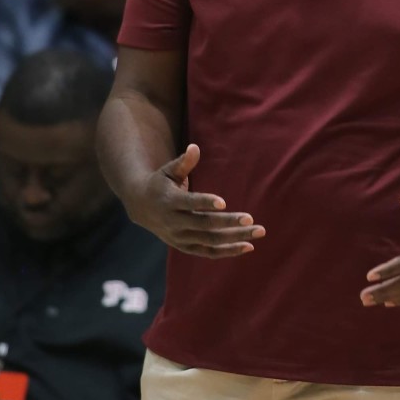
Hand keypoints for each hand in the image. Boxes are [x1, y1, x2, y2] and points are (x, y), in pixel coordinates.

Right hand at [127, 144, 264, 257]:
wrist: (141, 207)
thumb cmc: (161, 184)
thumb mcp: (168, 171)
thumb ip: (183, 162)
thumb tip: (195, 147)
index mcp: (170, 201)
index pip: (189, 203)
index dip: (205, 203)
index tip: (224, 202)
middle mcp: (174, 222)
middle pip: (204, 225)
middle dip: (228, 223)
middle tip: (251, 220)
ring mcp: (179, 237)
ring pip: (210, 240)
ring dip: (235, 238)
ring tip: (258, 232)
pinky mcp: (185, 247)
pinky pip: (209, 252)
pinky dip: (228, 251)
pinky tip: (248, 246)